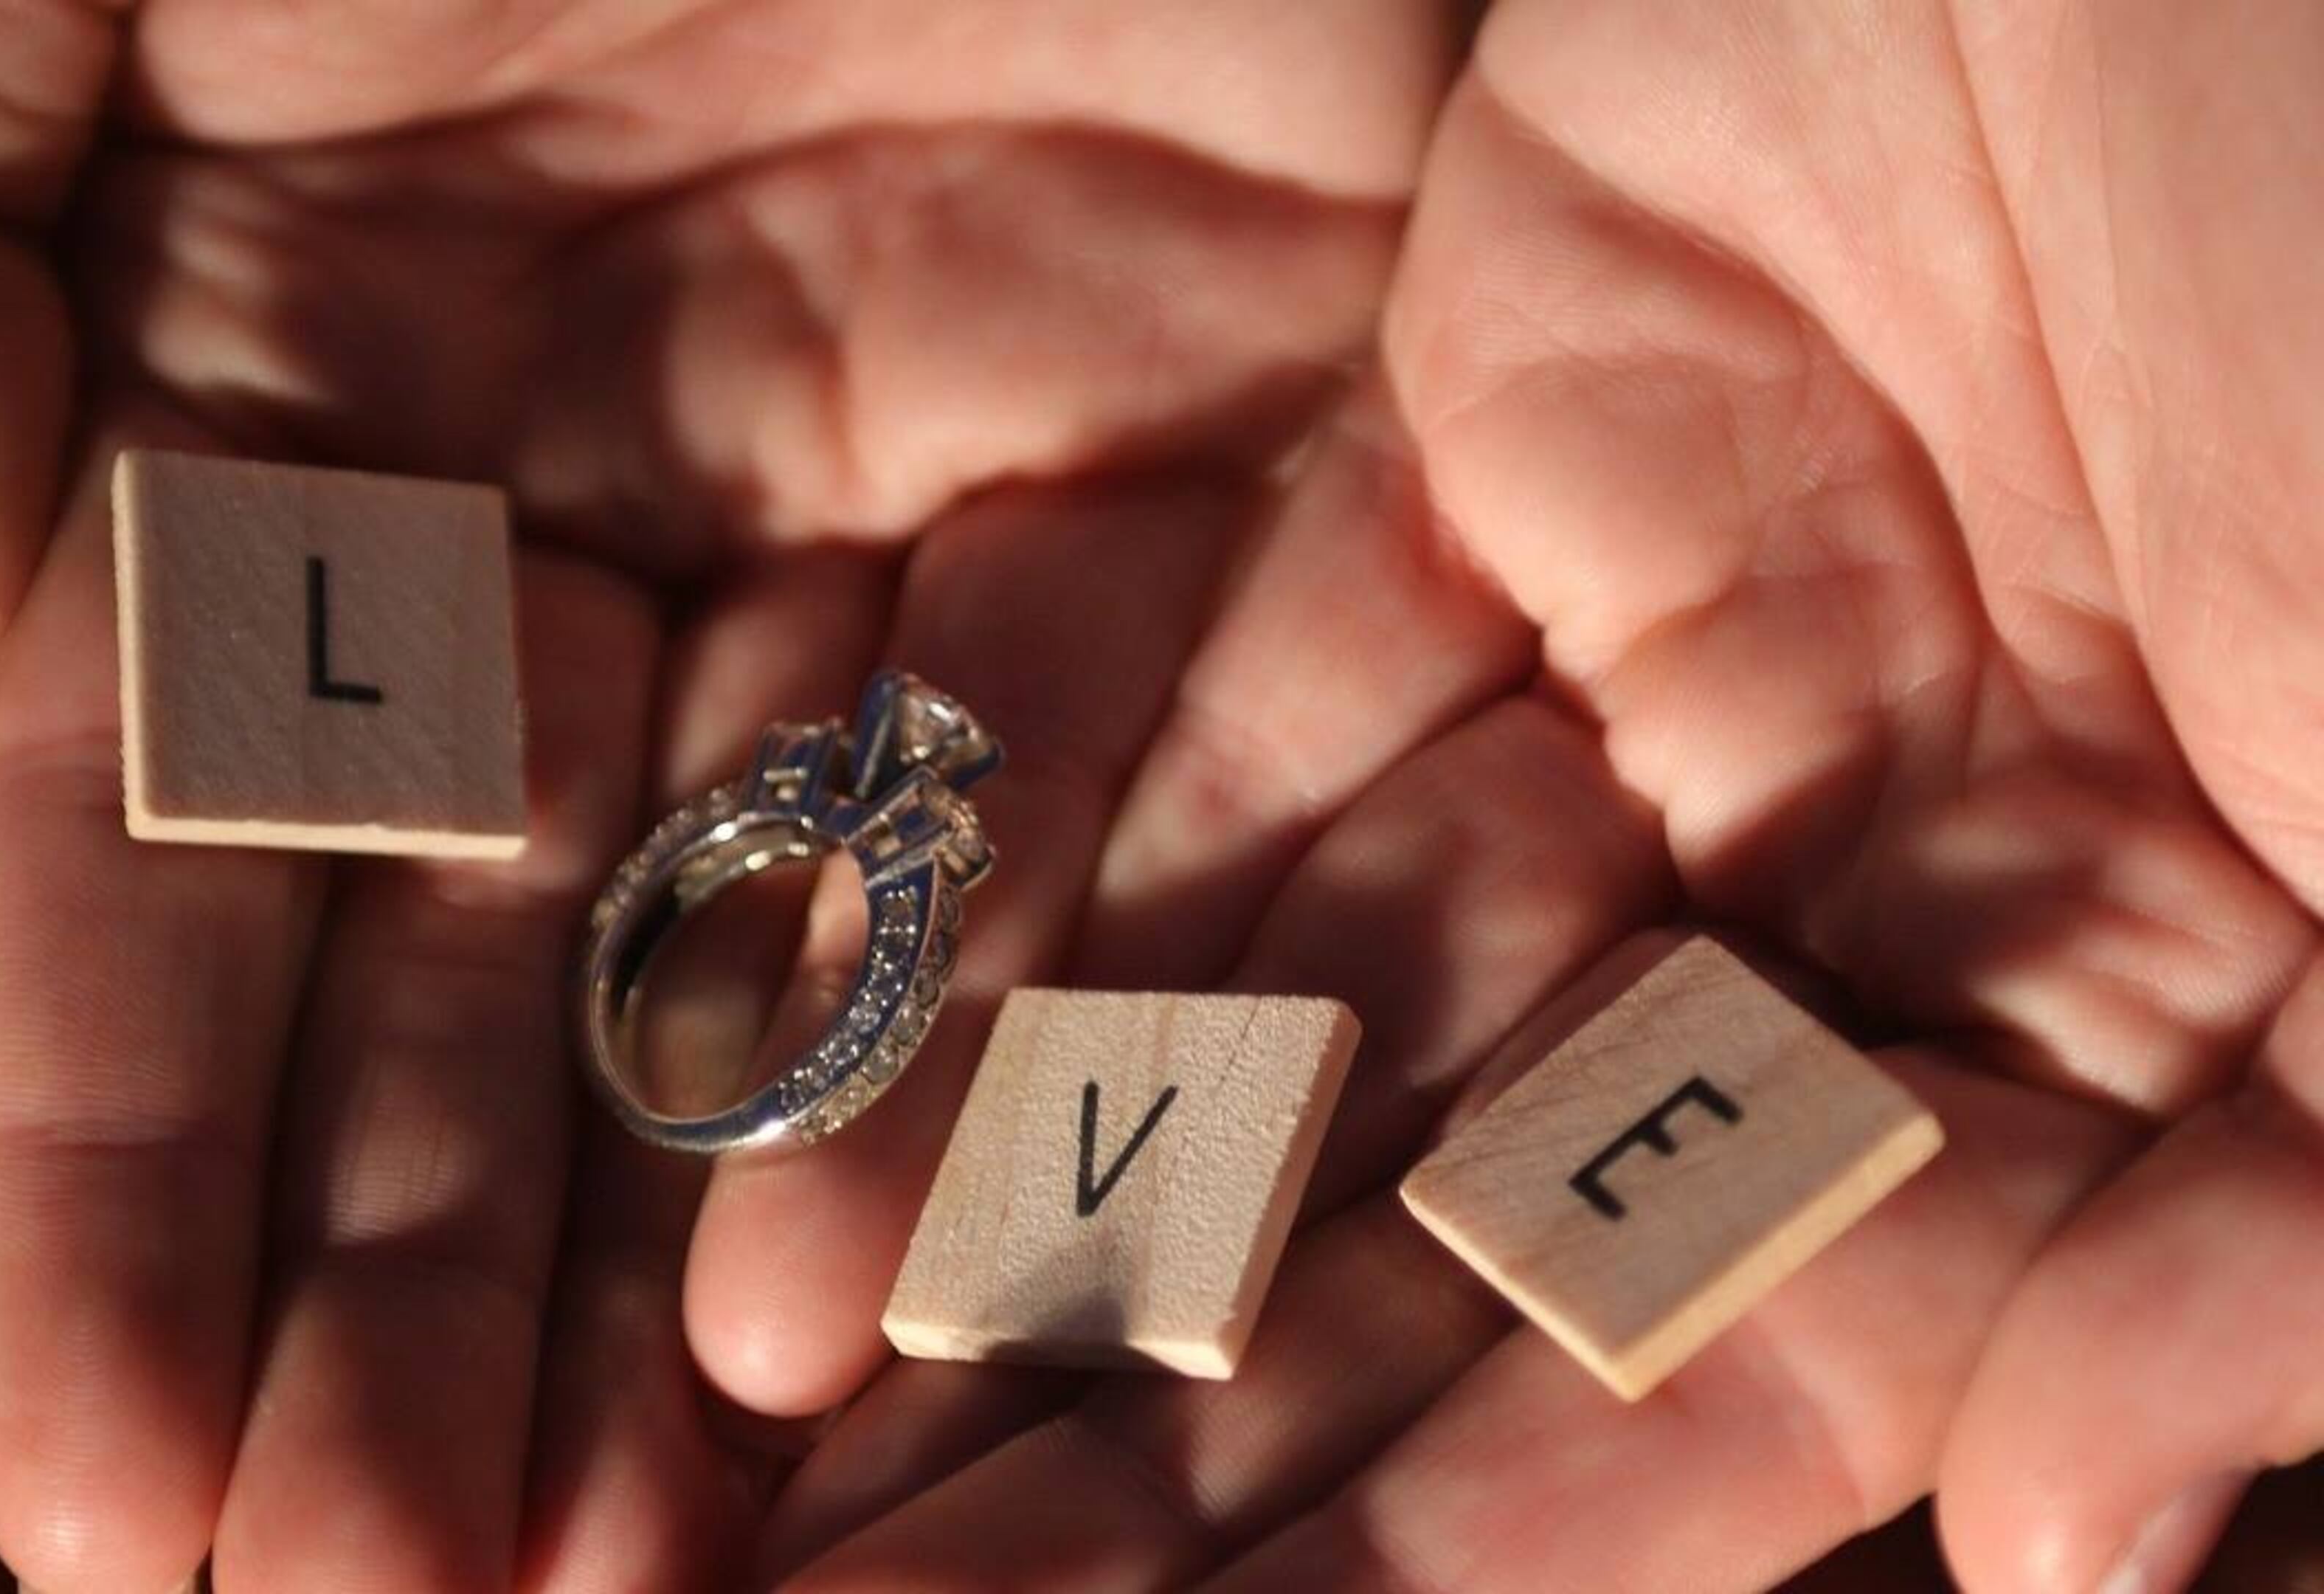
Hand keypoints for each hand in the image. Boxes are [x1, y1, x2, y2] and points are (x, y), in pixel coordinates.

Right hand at [0, 1, 1448, 1588]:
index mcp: (269, 409)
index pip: (132, 870)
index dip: (86, 1179)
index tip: (49, 1487)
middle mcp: (560, 524)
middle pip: (444, 996)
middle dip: (377, 1315)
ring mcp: (850, 522)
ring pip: (749, 976)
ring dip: (664, 1276)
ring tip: (592, 1586)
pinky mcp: (1146, 474)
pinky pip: (1064, 809)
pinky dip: (989, 1045)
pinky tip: (891, 1324)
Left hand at [764, 4, 2323, 1590]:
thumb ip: (2306, 1216)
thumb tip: (2069, 1558)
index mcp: (2158, 1003)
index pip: (1750, 1367)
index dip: (1473, 1566)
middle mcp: (1866, 871)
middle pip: (1462, 1224)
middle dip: (1174, 1448)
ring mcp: (1656, 662)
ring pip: (1292, 987)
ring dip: (1032, 1203)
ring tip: (744, 1434)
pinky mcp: (1475, 450)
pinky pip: (1212, 698)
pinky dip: (1017, 883)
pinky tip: (806, 1079)